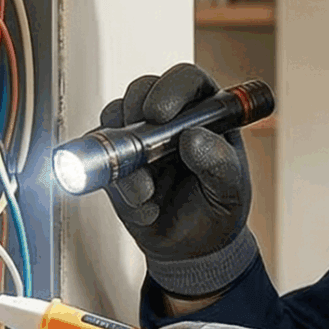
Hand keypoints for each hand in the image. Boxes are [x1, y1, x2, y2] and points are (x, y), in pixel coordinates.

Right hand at [103, 62, 258, 297]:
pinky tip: (142, 205)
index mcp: (206, 113)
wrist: (192, 248)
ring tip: (148, 193)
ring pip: (114, 120)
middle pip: (141, 90)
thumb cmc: (217, 210)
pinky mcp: (114, 160)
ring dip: (124, 155)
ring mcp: (139, 136)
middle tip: (141, 143)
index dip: (171, 88)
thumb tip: (194, 138)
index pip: (187, 80)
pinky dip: (115, 182)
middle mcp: (170, 118)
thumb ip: (218, 164)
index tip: (161, 113)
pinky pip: (98, 156)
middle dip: (135, 111)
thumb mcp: (229, 190)